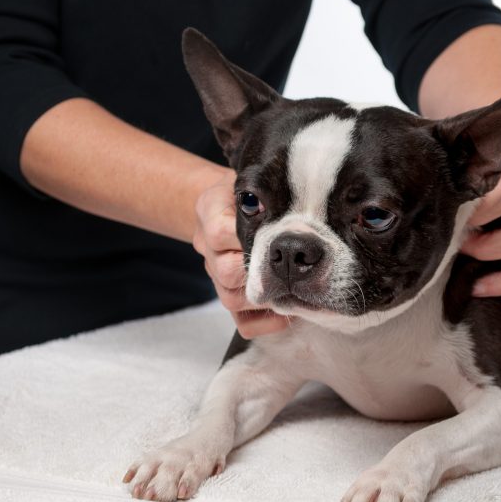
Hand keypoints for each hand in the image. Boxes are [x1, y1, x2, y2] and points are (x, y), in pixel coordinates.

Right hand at [192, 170, 290, 337]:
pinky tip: (286, 313)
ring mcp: (217, 276)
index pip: (219, 233)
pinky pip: (243, 322)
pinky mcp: (231, 297)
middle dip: (257, 269)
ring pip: (231, 299)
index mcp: (210, 212)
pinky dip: (265, 322)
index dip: (245, 237)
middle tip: (288, 264)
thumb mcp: (248, 178)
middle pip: (226, 271)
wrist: (230, 205)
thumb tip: (280, 189)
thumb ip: (259, 186)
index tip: (273, 234)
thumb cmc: (249, 191)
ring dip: (262, 298)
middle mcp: (208, 248)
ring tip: (291, 289)